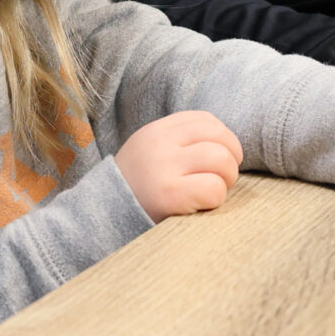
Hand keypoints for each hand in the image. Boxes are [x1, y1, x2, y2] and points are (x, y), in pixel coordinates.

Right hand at [116, 111, 243, 221]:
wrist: (103, 215)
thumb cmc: (138, 187)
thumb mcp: (150, 152)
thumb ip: (180, 140)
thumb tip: (225, 142)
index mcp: (158, 131)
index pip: (207, 120)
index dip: (223, 139)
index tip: (219, 157)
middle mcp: (160, 144)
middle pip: (220, 138)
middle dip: (231, 159)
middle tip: (221, 177)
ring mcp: (164, 168)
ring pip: (222, 160)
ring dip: (227, 179)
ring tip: (213, 190)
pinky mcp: (170, 195)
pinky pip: (213, 188)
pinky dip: (217, 198)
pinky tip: (202, 205)